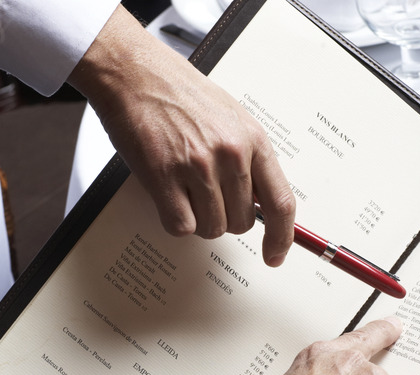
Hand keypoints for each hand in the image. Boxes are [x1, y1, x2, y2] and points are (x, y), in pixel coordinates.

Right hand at [68, 6, 295, 266]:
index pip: (280, 204)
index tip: (275, 255)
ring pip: (211, 227)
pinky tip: (168, 195)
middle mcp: (230, 155)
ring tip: (184, 188)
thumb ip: (250, 159)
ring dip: (199, 218)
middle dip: (226, 217)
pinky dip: (175, 219)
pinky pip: (181, 226)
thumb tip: (262, 203)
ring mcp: (198, 167)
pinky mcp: (164, 177)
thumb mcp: (232, 119)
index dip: (281, 238)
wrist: (138, 75)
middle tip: (207, 195)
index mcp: (253, 140)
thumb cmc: (182, 95)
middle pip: (242, 223)